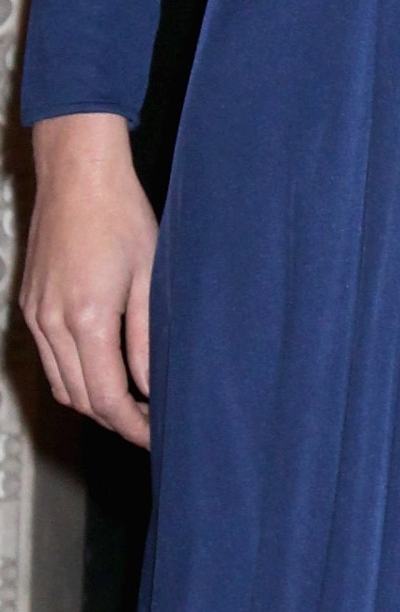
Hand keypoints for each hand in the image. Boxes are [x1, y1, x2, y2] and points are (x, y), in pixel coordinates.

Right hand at [23, 113, 157, 444]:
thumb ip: (147, 340)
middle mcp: (52, 323)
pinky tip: (103, 371)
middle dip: (116, 420)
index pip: (108, 398)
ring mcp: (35, 315)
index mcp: (88, 318)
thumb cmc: (121, 217)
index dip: (133, 426)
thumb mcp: (149, 278)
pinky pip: (49, 360)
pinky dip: (74, 377)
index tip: (156, 436)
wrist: (77, 175)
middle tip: (150, 424)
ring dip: (94, 403)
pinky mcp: (29, 306)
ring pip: (61, 385)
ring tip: (132, 403)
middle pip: (81, 400)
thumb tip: (150, 388)